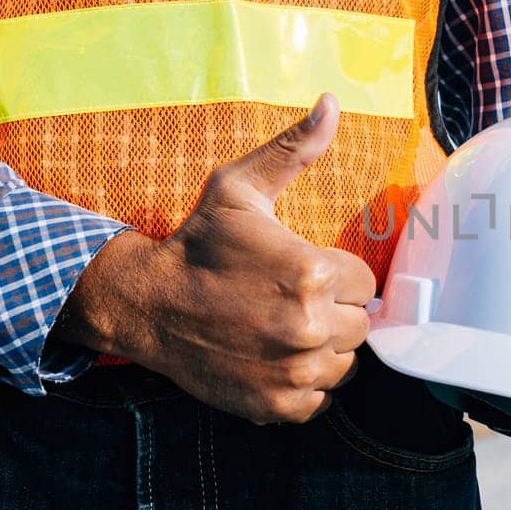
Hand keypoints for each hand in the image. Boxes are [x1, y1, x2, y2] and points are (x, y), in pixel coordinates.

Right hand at [55, 94, 375, 423]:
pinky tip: (276, 357)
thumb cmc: (198, 243)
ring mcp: (295, 372)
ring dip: (324, 347)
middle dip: (334, 310)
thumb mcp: (240, 188)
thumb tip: (331, 103)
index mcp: (312, 273)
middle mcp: (309, 327)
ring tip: (284, 327)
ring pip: (345, 362)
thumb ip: (293, 150)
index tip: (304, 271)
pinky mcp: (279, 406)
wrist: (146, 305)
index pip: (364, 282)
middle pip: (360, 323)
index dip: (337, 275)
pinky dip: (306, 382)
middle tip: (290, 299)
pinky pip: (322, 397)